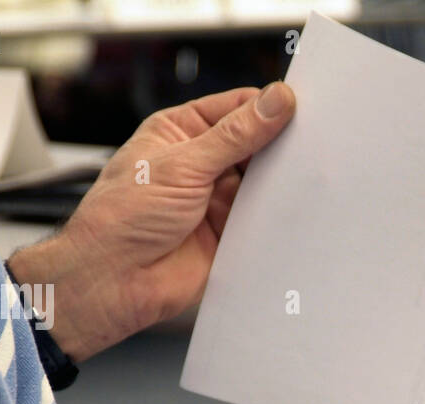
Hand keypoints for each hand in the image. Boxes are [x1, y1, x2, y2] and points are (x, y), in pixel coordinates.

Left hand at [7, 81, 296, 362]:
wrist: (116, 281)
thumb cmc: (123, 219)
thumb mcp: (183, 164)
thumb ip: (235, 136)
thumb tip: (274, 102)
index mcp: (180, 132)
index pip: (235, 108)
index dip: (266, 106)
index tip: (296, 108)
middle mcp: (200, 163)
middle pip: (254, 144)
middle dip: (278, 144)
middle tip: (307, 143)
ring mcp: (215, 198)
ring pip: (262, 181)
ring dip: (278, 180)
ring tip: (302, 174)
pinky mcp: (229, 232)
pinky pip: (263, 217)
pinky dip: (277, 212)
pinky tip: (291, 205)